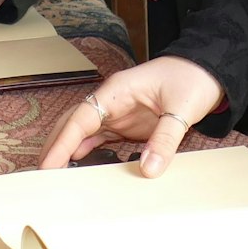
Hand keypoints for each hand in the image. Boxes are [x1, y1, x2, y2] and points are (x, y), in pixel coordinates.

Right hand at [38, 56, 225, 176]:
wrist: (206, 71)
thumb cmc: (191, 79)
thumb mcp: (181, 109)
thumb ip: (164, 139)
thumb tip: (147, 169)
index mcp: (116, 91)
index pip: (81, 118)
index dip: (62, 143)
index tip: (48, 164)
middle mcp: (111, 102)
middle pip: (73, 124)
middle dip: (55, 147)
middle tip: (41, 176)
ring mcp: (117, 113)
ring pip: (83, 134)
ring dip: (68, 152)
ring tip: (54, 177)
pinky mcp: (126, 124)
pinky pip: (100, 140)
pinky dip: (86, 154)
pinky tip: (79, 169)